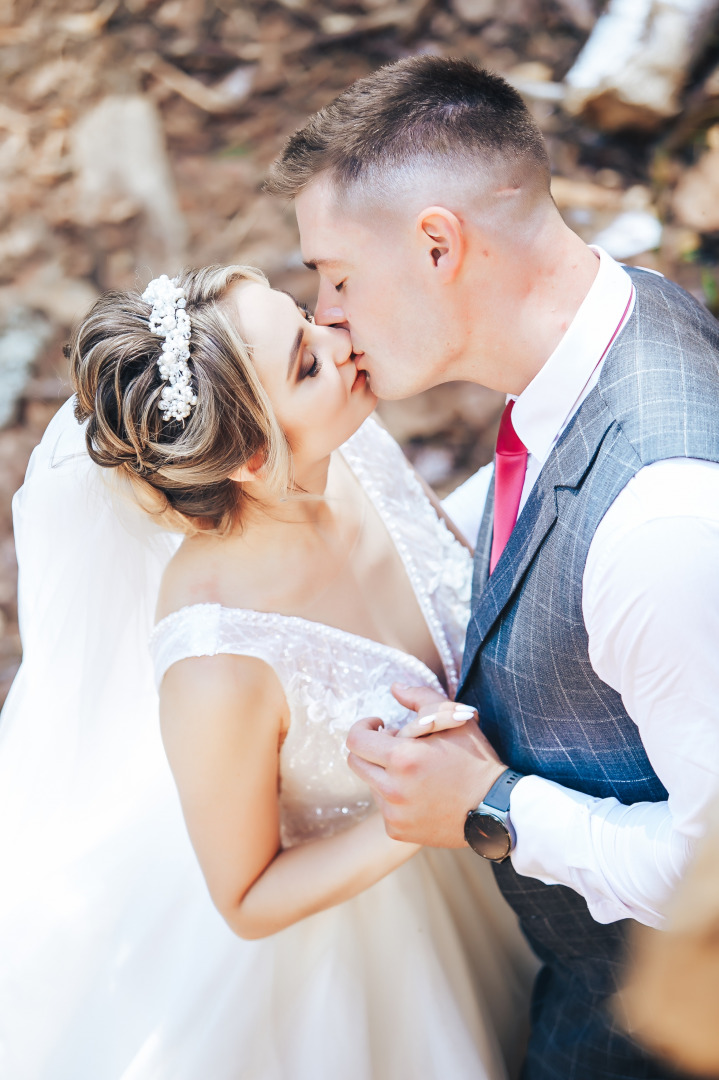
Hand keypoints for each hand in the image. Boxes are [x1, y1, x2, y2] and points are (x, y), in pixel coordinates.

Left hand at [346, 690, 505, 847]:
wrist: (495, 809)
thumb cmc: (475, 760)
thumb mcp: (453, 720)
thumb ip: (420, 697)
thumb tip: (394, 687)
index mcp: (402, 758)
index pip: (355, 740)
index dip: (363, 727)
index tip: (380, 725)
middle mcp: (392, 789)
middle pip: (356, 762)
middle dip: (372, 749)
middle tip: (398, 746)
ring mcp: (393, 813)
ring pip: (371, 783)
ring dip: (386, 773)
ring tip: (417, 771)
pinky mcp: (397, 831)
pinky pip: (384, 806)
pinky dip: (396, 797)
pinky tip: (421, 792)